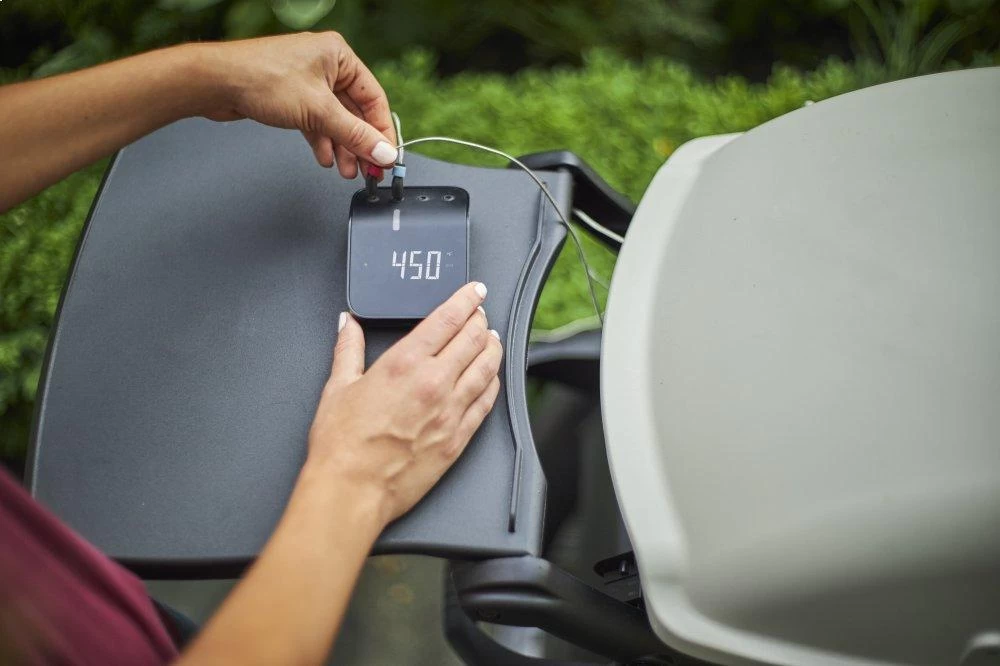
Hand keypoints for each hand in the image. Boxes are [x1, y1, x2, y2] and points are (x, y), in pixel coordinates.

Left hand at [196, 32, 396, 178]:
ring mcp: (308, 82)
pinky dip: (323, 141)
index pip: (374, 98)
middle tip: (368, 169)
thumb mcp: (319, 112)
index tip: (386, 157)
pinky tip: (326, 158)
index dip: (381, 131)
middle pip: (355, 112)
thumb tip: (383, 153)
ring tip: (346, 171)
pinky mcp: (293, 97)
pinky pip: (317, 122)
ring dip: (342, 147)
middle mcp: (326, 66)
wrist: (216, 82)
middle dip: (360, 144)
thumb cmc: (260, 78)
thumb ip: (355, 136)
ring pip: (335, 120)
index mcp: (339, 55)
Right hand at [307, 283, 502, 527]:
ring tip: (491, 339)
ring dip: (493, 347)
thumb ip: (348, 349)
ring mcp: (451, 411)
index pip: (448, 319)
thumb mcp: (338, 387)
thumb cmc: (342, 445)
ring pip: (488, 367)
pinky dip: (493, 383)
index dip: (467, 300)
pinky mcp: (459, 438)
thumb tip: (348, 325)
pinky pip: (487, 403)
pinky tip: (491, 378)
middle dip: (481, 320)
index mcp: (405, 364)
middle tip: (480, 313)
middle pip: (474, 338)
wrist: (352, 490)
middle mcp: (434, 383)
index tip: (475, 292)